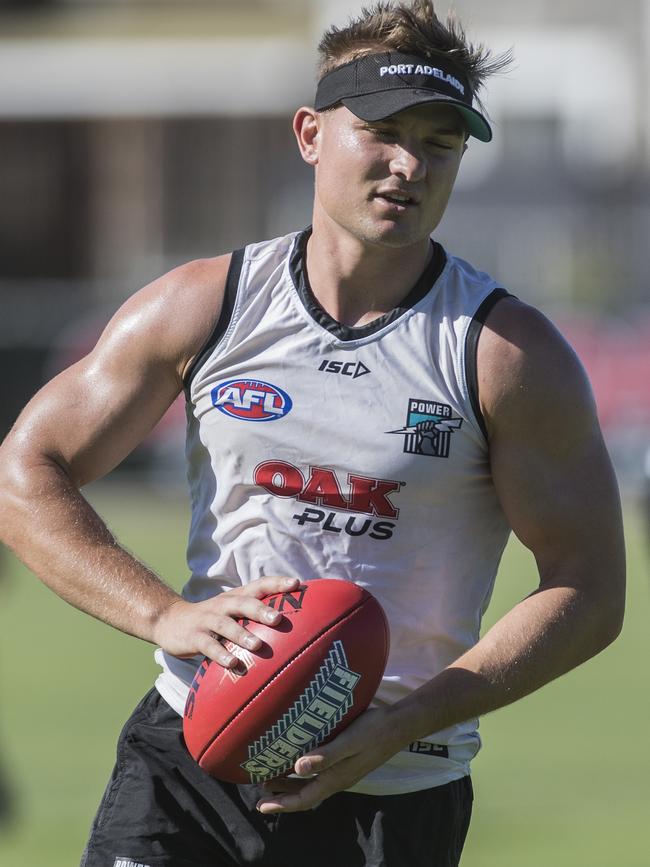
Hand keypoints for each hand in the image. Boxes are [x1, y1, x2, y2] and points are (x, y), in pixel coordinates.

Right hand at [152, 576, 300, 666]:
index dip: (277, 583)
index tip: (297, 584)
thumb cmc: (211, 619)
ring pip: (226, 625)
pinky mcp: (194, 637)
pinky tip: (233, 664)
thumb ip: (253, 615)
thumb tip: (292, 628)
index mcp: (235, 597)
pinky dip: (220, 654)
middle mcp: (223, 605)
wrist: (168, 621)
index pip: (259, 585)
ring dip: (242, 635)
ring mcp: (207, 621)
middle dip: (261, 610)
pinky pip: (208, 646)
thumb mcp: (231, 611)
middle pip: (244, 603)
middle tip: (279, 619)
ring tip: (257, 645)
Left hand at [256, 706, 401, 813]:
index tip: (261, 806)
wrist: (400, 725)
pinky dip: (304, 774)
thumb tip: (298, 768)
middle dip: (282, 797)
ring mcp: (344, 771)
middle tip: (259, 793)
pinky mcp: (347, 761)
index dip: (282, 805)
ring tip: (271, 779)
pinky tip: (298, 762)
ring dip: (291, 785)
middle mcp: (339, 779)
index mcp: (337, 778)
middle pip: (306, 795)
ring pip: (312, 785)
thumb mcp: (349, 740)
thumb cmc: (374, 729)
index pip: (304, 799)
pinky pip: (319, 775)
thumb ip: (326, 755)